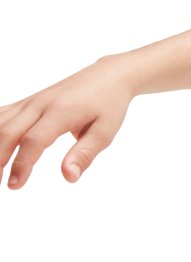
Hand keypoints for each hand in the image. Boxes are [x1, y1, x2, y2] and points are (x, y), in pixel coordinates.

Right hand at [1, 57, 133, 188]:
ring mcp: (31, 101)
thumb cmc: (108, 105)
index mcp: (61, 112)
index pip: (33, 140)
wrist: (108, 76)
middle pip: (8, 132)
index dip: (21, 164)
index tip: (15, 185)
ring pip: (0, 123)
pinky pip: (2, 114)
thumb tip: (69, 177)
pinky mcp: (27, 102)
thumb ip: (85, 154)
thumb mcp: (105, 132)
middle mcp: (40, 104)